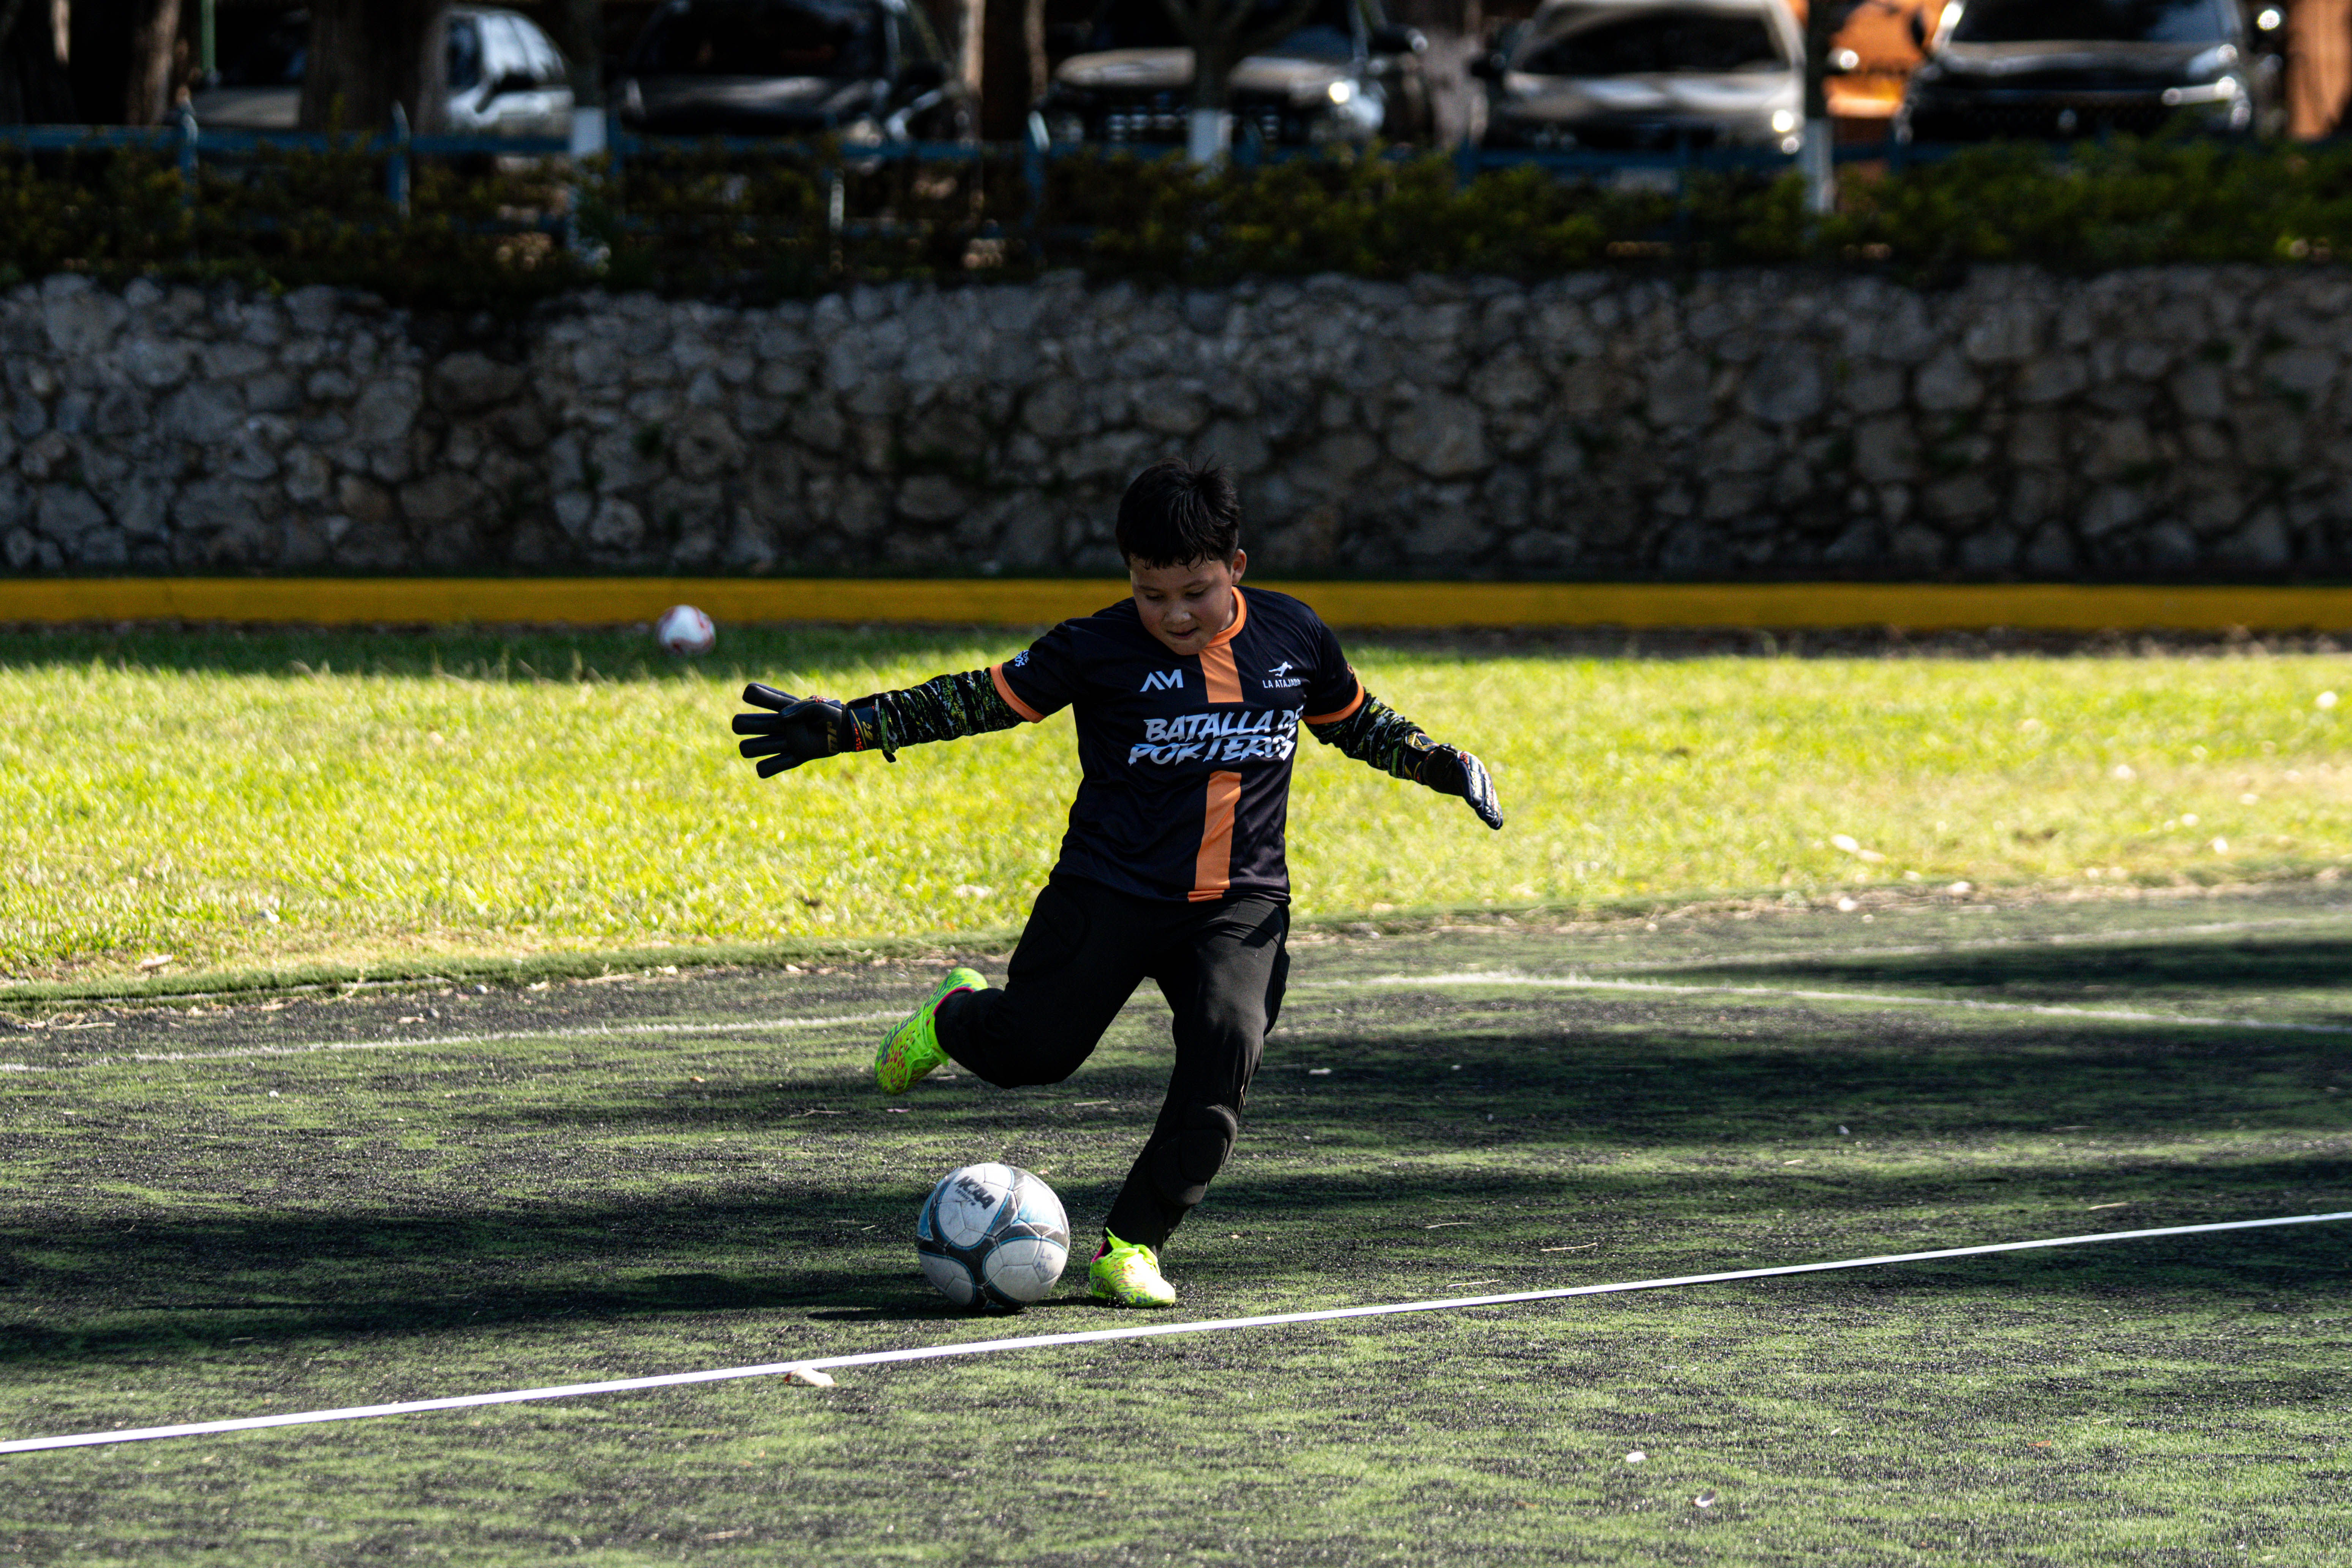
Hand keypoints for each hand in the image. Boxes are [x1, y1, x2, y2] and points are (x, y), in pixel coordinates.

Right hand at [732, 683, 853, 776]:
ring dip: (756, 746)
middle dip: (745, 724)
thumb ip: (800, 708)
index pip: (757, 694)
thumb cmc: (831, 713)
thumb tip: (781, 719)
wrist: (846, 731)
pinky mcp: (796, 757)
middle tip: (750, 724)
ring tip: (771, 743)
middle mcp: (778, 725)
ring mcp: (784, 742)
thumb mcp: (817, 705)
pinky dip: (767, 768)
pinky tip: (768, 765)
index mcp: (782, 707)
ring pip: (752, 747)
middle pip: (744, 724)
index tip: (752, 693)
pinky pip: (770, 767)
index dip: (754, 694)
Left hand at [1420, 745, 1503, 830]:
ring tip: (1495, 823)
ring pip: (1488, 794)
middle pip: (1482, 787)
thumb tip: (1445, 749)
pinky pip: (1489, 799)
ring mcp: (1481, 778)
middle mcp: (1476, 769)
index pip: (1469, 777)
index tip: (1474, 803)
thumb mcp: (1433, 761)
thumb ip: (1440, 756)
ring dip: (1492, 809)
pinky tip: (1497, 823)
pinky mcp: (1482, 787)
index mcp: (1465, 761)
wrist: (1441, 767)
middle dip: (1486, 803)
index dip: (1472, 790)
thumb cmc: (1435, 766)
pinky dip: (1493, 810)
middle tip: (1487, 817)